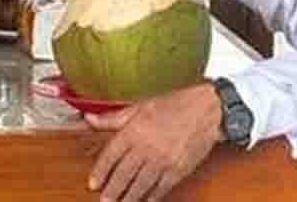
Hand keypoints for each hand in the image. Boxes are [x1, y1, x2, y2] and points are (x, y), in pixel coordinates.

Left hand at [86, 84, 222, 201]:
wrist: (207, 110)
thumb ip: (113, 117)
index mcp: (134, 130)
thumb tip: (89, 117)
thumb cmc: (174, 105)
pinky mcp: (178, 170)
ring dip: (128, 198)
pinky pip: (161, 188)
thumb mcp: (139, 106)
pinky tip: (145, 201)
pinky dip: (151, 197)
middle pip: (123, 174)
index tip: (93, 184)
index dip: (100, 172)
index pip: (111, 156)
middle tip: (104, 201)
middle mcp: (147, 147)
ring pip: (140, 185)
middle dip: (112, 191)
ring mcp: (163, 161)